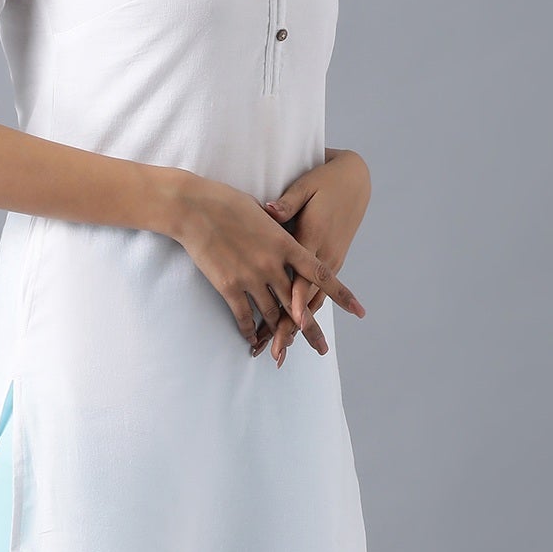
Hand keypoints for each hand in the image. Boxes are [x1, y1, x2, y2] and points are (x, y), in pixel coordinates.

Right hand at [170, 172, 365, 352]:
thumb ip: (281, 229)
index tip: (358, 311)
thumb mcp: (263, 211)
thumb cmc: (227, 202)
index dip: (341, 293)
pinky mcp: (229, 286)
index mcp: (286, 244)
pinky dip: (250, 330)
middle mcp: (273, 265)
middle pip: (297, 305)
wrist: (194, 207)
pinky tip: (254, 339)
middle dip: (310, 330)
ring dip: (278, 331)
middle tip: (321, 349)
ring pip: (272, 313)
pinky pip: (244, 316)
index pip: (320, 274)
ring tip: (284, 348)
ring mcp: (251, 277)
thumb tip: (289, 231)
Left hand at [254, 151, 370, 364]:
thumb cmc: (324, 181)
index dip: (296, 302)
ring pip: (313, 304)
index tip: (289, 324)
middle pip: (306, 300)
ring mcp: (330, 261)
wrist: (356, 180)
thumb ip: (287, 203)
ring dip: (295, 330)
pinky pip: (316, 296)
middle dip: (291, 329)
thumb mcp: (306, 187)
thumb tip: (269, 210)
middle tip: (276, 354)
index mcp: (315, 238)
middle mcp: (324, 256)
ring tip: (278, 353)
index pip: (304, 277)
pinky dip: (303, 316)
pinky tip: (289, 333)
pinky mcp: (330, 263)